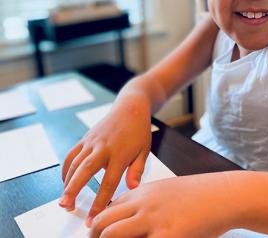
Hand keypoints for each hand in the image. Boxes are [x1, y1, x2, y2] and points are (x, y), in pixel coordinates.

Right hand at [59, 100, 151, 222]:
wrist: (130, 107)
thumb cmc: (139, 130)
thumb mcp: (144, 150)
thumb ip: (137, 170)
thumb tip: (132, 188)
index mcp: (119, 154)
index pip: (108, 182)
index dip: (99, 202)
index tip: (93, 218)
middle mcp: (103, 148)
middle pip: (84, 171)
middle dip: (73, 190)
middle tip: (67, 207)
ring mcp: (92, 142)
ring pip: (74, 163)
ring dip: (66, 182)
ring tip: (64, 200)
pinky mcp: (86, 138)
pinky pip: (72, 154)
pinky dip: (66, 168)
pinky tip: (65, 180)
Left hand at [89, 173, 233, 237]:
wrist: (222, 194)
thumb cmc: (197, 193)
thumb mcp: (166, 191)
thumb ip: (146, 202)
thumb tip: (129, 217)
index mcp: (143, 192)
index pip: (109, 208)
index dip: (97, 225)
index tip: (94, 235)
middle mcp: (144, 203)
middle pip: (104, 221)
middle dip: (93, 237)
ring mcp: (154, 219)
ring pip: (112, 234)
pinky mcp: (169, 235)